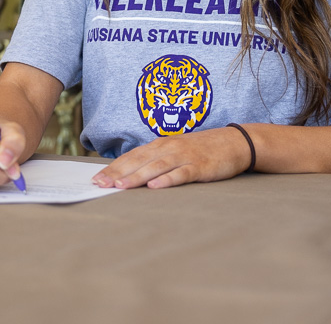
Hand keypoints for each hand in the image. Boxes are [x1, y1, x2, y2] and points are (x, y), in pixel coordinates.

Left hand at [91, 126, 251, 189]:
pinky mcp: (200, 166)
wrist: (234, 142)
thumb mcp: (175, 151)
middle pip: (139, 161)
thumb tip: (131, 174)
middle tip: (99, 184)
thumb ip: (156, 161)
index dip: (113, 167)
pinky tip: (155, 186)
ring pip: (156, 167)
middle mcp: (169, 148)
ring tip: (121, 186)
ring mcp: (184, 156)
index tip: (96, 178)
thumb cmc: (201, 149)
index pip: (131, 156)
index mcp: (160, 145)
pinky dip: (168, 180)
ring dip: (137, 176)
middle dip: (118, 173)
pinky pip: (181, 174)